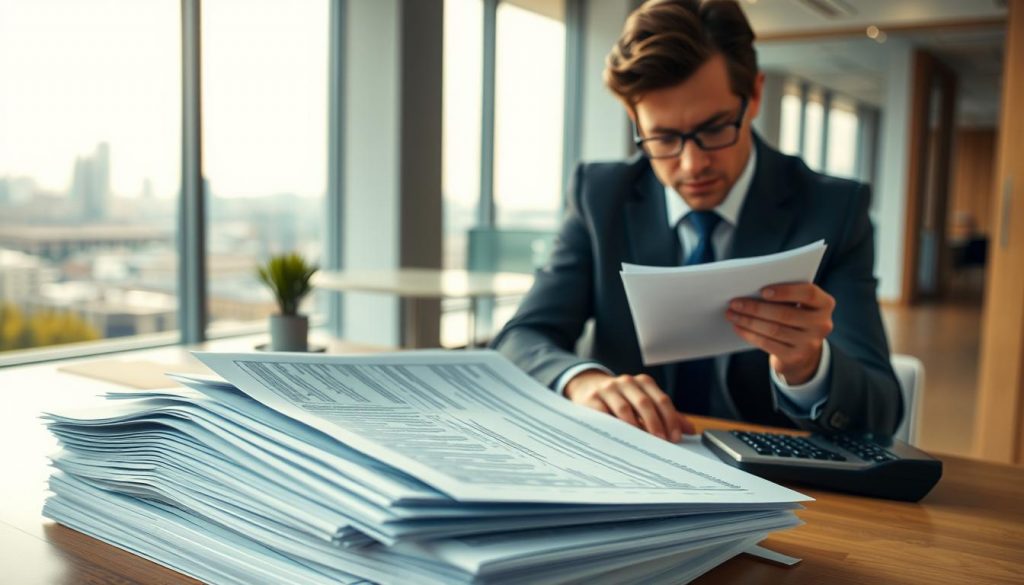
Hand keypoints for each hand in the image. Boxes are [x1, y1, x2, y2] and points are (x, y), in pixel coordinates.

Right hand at [564, 370, 695, 441]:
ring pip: (624, 408)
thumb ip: (666, 415)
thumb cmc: (621, 398)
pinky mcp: (592, 399)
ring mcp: (608, 389)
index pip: (661, 400)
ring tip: (643, 442)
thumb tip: (690, 430)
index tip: (675, 437)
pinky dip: (614, 426)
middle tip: (662, 442)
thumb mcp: (644, 401)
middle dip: (656, 424)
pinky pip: (604, 414)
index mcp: (643, 383)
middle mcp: (626, 382)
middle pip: (645, 403)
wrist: (587, 387)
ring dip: (636, 426)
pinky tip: (620, 437)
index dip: (670, 419)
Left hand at [725, 283, 834, 384]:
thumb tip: (751, 290)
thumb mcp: (798, 305)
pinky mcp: (795, 357)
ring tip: (732, 314)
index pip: (809, 293)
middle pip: (785, 314)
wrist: (802, 353)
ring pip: (773, 329)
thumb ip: (785, 296)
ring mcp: (810, 343)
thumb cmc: (795, 319)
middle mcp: (822, 324)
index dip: (785, 291)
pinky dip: (750, 334)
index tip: (762, 291)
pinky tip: (738, 327)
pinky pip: (768, 343)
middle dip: (756, 307)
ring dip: (748, 321)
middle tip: (734, 302)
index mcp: (825, 304)